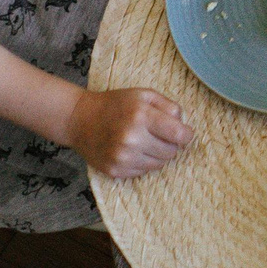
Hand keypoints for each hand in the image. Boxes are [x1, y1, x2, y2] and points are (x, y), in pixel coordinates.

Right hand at [67, 87, 191, 177]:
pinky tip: (133, 151)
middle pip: (171, 152)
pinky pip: (143, 172)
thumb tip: (184, 125)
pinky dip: (143, 163)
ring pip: (159, 164)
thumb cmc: (116, 104)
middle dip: (171, 144)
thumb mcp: (144, 95)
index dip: (186, 135)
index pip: (179, 134)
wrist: (80, 119)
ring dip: (158, 155)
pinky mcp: (115, 171)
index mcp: (141, 116)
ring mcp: (122, 157)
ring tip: (145, 142)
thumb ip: (169, 106)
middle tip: (159, 135)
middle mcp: (132, 139)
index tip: (184, 133)